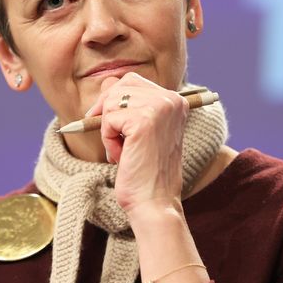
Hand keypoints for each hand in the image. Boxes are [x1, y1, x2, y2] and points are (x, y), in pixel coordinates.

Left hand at [84, 73, 189, 217]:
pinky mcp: (144, 121)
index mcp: (176, 100)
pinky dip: (107, 140)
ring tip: (123, 152)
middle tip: (114, 140)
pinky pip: (108, 119)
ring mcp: (159, 108)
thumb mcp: (141, 131)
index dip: (113, 100)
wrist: (154, 203)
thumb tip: (106, 80)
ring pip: (111, 102)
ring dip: (108, 130)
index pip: (132, 81)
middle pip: (120, 85)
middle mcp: (171, 99)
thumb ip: (129, 104)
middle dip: (107, 112)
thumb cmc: (146, 171)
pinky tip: (122, 157)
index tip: (110, 125)